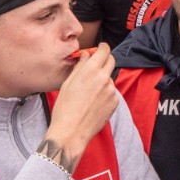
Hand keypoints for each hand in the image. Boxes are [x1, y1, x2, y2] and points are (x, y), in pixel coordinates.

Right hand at [45, 44, 118, 166]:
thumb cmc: (64, 108)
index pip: (104, 50)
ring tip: (88, 93)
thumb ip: (80, 67)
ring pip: (109, 78)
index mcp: (91, 70)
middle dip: (105, 60)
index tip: (100, 48)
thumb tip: (86, 56)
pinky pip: (111, 93)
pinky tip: (93, 103)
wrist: (71, 131)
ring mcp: (111, 90)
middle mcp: (104, 78)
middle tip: (96, 64)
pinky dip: (104, 94)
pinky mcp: (115, 102)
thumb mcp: (67, 83)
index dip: (102, 47)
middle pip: (111, 61)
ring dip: (102, 80)